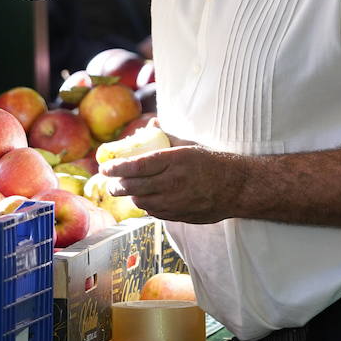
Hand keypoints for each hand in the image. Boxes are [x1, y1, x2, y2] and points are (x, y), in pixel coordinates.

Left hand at [102, 144, 244, 224]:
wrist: (235, 187)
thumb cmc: (212, 163)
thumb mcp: (189, 145)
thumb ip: (167, 136)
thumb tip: (150, 125)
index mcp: (174, 161)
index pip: (137, 165)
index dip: (117, 168)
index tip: (105, 168)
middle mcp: (172, 182)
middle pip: (134, 186)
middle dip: (117, 185)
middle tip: (110, 183)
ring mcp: (175, 202)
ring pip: (141, 202)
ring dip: (130, 196)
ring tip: (125, 190)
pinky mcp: (179, 215)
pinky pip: (154, 212)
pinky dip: (145, 206)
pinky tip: (144, 199)